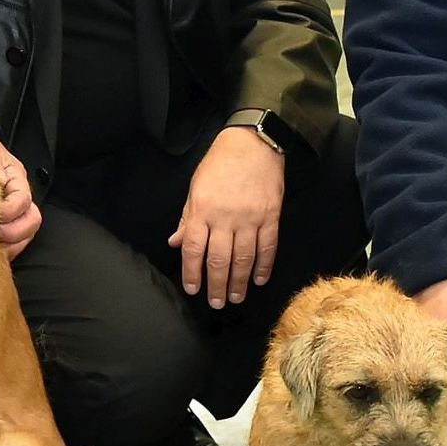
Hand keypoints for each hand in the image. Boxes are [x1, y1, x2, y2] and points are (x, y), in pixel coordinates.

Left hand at [0, 130, 40, 259]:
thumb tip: (1, 181)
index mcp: (14, 175)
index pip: (22, 200)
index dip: (8, 212)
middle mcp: (17, 195)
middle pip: (32, 220)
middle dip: (12, 232)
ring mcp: (13, 212)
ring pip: (25, 236)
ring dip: (9, 244)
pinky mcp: (3, 226)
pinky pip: (14, 245)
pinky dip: (4, 252)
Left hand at [169, 125, 285, 308]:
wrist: (253, 142)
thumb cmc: (219, 163)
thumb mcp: (195, 187)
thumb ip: (187, 218)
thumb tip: (175, 243)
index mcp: (202, 210)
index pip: (193, 249)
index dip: (192, 273)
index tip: (193, 289)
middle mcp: (225, 218)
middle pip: (219, 260)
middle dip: (216, 285)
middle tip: (217, 303)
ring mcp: (250, 218)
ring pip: (243, 258)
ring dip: (239, 282)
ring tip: (237, 297)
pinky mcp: (271, 216)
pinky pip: (267, 247)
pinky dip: (264, 266)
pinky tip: (260, 280)